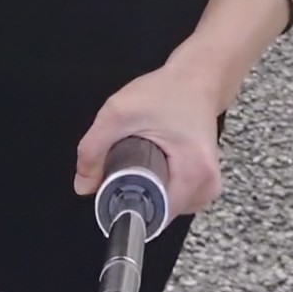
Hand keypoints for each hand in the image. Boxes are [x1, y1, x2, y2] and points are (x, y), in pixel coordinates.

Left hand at [75, 59, 222, 220]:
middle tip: (123, 166)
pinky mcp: (205, 181)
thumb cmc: (166, 91)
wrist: (198, 76)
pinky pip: (176, 198)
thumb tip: (83, 186)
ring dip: (148, 192)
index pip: (156, 215)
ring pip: (168, 208)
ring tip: (138, 162)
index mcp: (194, 173)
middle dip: (136, 197)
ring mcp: (209, 185)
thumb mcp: (119, 113)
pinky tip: (152, 167)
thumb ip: (93, 149)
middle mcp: (207, 185)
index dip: (128, 207)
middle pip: (160, 213)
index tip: (113, 190)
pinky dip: (160, 187)